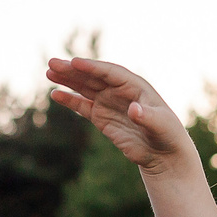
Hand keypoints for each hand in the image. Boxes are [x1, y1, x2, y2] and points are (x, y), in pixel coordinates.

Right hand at [46, 56, 194, 175]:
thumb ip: (147, 117)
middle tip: (52, 63)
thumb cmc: (168, 135)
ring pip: (85, 87)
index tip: (75, 62)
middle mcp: (119, 90)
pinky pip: (82, 105)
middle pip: (93, 76)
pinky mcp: (102, 117)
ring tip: (49, 72)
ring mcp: (109, 103)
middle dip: (73, 70)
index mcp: (135, 86)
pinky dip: (69, 100)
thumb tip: (134, 110)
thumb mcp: (161, 125)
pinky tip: (55, 94)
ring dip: (67, 80)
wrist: (164, 153)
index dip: (93, 67)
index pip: (110, 73)